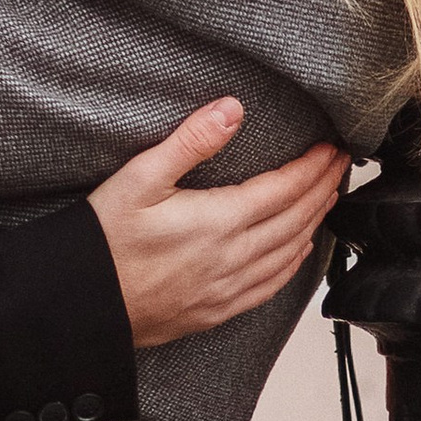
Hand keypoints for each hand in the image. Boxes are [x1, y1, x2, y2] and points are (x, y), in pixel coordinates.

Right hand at [90, 103, 351, 351]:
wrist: (80, 305)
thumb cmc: (102, 243)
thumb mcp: (139, 178)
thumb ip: (190, 142)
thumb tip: (230, 109)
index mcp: (218, 221)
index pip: (284, 189)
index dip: (314, 167)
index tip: (332, 149)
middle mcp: (232, 258)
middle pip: (296, 220)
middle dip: (324, 189)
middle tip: (341, 167)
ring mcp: (227, 289)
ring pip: (290, 254)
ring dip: (314, 224)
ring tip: (328, 200)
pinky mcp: (216, 311)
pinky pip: (270, 287)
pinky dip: (294, 265)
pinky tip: (299, 252)